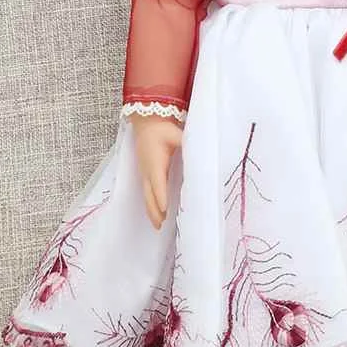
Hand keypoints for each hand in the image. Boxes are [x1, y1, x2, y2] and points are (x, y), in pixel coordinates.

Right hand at [127, 112, 184, 229]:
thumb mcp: (176, 134)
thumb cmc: (162, 128)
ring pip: (147, 196)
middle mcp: (148, 170)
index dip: (161, 197)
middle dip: (155, 211)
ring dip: (151, 211)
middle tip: (162, 226)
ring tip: (158, 226)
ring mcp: (144, 172)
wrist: (146, 121)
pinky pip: (147, 192)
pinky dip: (150, 204)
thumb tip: (201, 151)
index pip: (158, 182)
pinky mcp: (145, 172)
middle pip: (150, 195)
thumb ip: (187, 143)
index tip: (165, 210)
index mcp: (155, 162)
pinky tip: (156, 212)